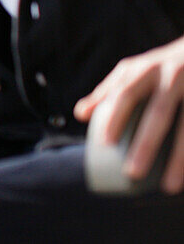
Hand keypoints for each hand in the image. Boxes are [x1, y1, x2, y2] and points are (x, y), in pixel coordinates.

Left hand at [74, 35, 183, 193]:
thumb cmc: (162, 66)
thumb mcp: (134, 70)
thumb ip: (108, 91)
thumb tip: (80, 114)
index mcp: (147, 69)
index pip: (126, 94)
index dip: (115, 117)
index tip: (106, 143)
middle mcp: (172, 76)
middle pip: (159, 114)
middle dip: (146, 144)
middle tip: (132, 173)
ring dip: (179, 159)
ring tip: (169, 187)